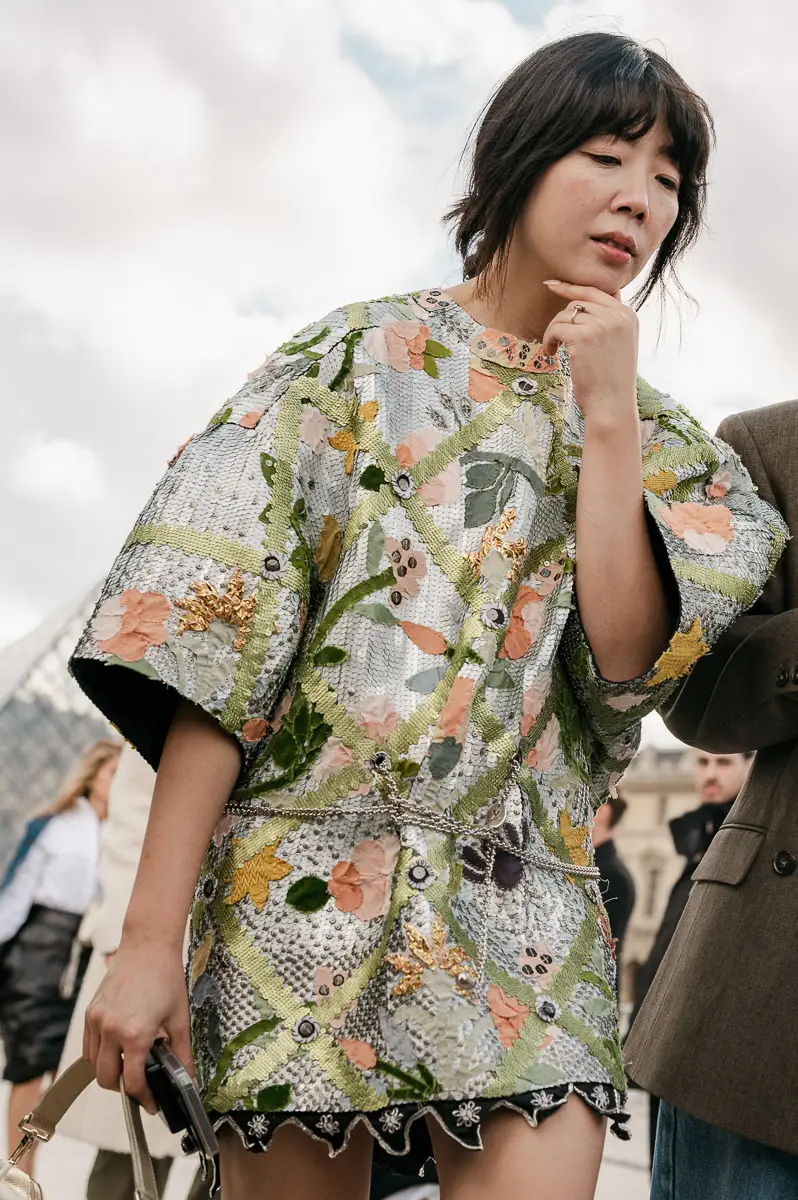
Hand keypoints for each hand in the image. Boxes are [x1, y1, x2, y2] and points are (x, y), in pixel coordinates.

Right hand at [84, 937, 193, 1114]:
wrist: (148, 947)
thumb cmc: (167, 979)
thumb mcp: (180, 1019)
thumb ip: (183, 1055)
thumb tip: (189, 1082)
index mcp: (135, 1033)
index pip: (132, 1082)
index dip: (144, 1098)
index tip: (152, 1104)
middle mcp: (111, 1029)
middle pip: (106, 1079)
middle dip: (123, 1089)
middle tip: (141, 1086)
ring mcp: (97, 1020)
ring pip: (93, 1065)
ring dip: (108, 1072)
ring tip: (129, 1067)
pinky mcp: (90, 1012)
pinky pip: (88, 1046)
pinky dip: (99, 1055)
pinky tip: (117, 1049)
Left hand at [541, 281, 638, 425]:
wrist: (612, 405)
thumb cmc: (611, 381)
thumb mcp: (620, 344)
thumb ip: (609, 322)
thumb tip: (584, 305)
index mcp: (628, 315)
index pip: (596, 291)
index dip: (572, 287)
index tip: (552, 285)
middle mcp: (618, 316)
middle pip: (578, 302)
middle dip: (562, 318)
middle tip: (554, 336)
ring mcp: (601, 324)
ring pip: (565, 315)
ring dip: (554, 331)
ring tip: (554, 350)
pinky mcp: (583, 337)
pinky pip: (556, 328)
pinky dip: (548, 340)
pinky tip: (550, 353)